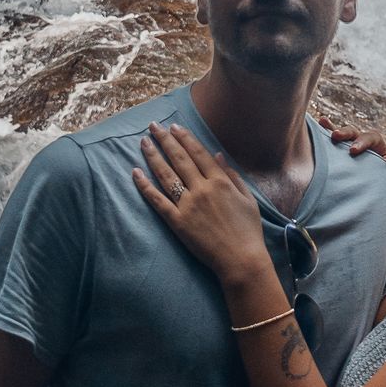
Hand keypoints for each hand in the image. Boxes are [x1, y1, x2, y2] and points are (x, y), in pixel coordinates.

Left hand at [134, 121, 275, 286]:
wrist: (241, 260)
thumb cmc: (249, 231)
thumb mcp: (248, 199)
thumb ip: (233, 176)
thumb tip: (218, 156)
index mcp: (221, 182)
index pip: (198, 153)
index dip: (185, 138)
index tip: (174, 127)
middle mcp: (202, 189)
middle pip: (179, 159)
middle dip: (165, 140)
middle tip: (154, 126)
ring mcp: (188, 205)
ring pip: (166, 175)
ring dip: (153, 156)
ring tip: (144, 142)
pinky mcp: (177, 222)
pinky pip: (157, 200)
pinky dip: (145, 186)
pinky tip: (136, 172)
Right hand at [318, 117, 385, 177]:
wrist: (377, 188)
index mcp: (376, 143)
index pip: (370, 138)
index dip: (361, 142)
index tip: (352, 150)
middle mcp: (362, 141)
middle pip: (354, 132)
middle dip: (345, 133)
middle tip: (336, 136)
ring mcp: (349, 146)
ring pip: (341, 134)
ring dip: (332, 128)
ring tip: (322, 123)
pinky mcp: (339, 154)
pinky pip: (331, 142)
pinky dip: (324, 132)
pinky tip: (318, 124)